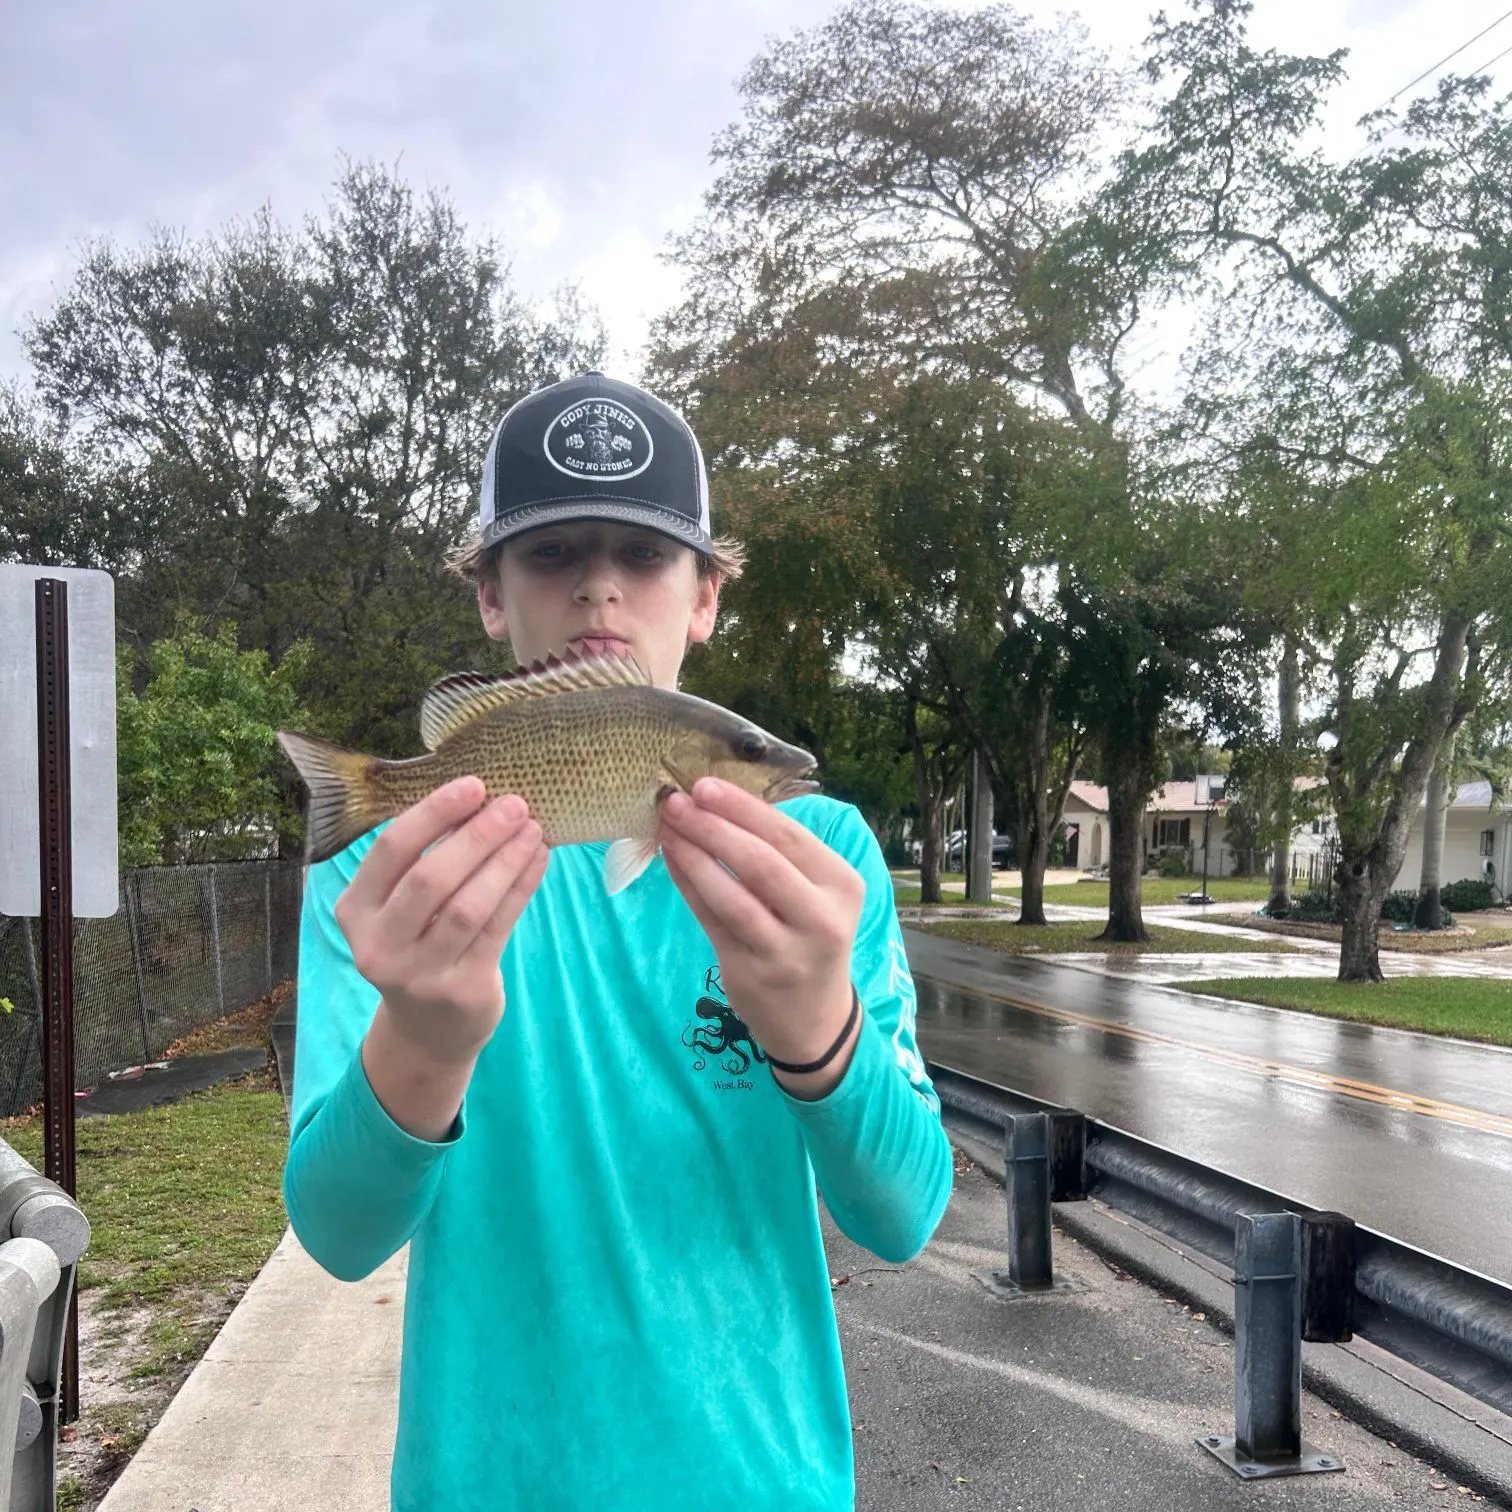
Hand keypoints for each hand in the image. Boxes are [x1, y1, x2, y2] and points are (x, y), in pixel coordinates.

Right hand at [336, 777, 548, 1067]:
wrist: (428, 1029)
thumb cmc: (418, 945)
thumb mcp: (400, 908)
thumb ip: (424, 859)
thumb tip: (480, 798)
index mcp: (356, 910)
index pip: (391, 850)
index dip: (433, 813)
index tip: (473, 785)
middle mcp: (378, 944)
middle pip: (430, 878)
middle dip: (477, 835)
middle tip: (515, 804)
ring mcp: (418, 973)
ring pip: (467, 907)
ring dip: (505, 861)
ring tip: (533, 829)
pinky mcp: (460, 991)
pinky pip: (497, 929)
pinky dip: (521, 888)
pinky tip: (538, 859)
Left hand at [659, 778, 864, 1097]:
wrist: (813, 1017)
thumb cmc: (809, 935)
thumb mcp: (818, 894)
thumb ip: (779, 853)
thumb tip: (719, 800)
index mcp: (843, 886)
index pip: (790, 837)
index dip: (743, 808)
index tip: (705, 784)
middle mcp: (821, 920)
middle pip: (761, 863)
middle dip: (714, 827)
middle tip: (678, 800)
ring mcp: (786, 952)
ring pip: (733, 896)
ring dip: (695, 856)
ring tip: (668, 827)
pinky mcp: (751, 973)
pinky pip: (712, 920)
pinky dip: (689, 885)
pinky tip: (673, 859)